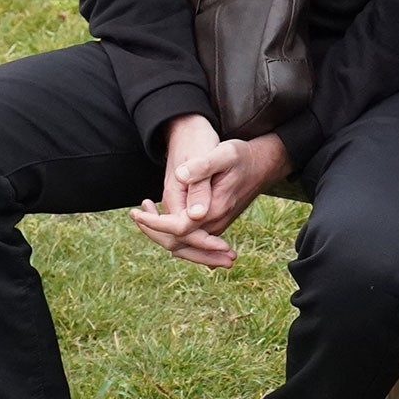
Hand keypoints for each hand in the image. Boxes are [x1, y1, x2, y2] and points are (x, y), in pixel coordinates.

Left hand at [130, 118, 291, 268]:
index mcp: (214, 210)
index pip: (178, 229)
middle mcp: (215, 224)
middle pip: (176, 244)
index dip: (153, 223)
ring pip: (182, 244)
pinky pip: (189, 239)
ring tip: (143, 212)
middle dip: (152, 230)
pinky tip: (161, 215)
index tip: (135, 212)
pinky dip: (171, 231)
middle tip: (135, 213)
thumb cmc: (242, 157)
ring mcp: (215, 227)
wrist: (263, 164)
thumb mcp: (224, 153)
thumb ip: (202, 167)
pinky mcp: (215, 225)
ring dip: (159, 232)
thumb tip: (180, 177)